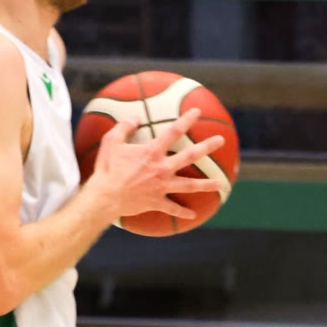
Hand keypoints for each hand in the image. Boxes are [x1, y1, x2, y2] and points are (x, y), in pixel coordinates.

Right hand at [89, 108, 219, 222]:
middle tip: (222, 140)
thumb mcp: (111, 141)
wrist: (105, 196)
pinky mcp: (157, 202)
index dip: (186, 120)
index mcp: (152, 152)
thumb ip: (125, 126)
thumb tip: (137, 117)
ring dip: (206, 185)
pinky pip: (173, 209)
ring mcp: (162, 186)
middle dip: (207, 147)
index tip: (197, 111)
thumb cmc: (107, 168)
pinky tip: (193, 215)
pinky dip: (183, 212)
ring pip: (190, 185)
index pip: (173, 132)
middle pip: (190, 156)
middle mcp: (162, 168)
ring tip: (221, 183)